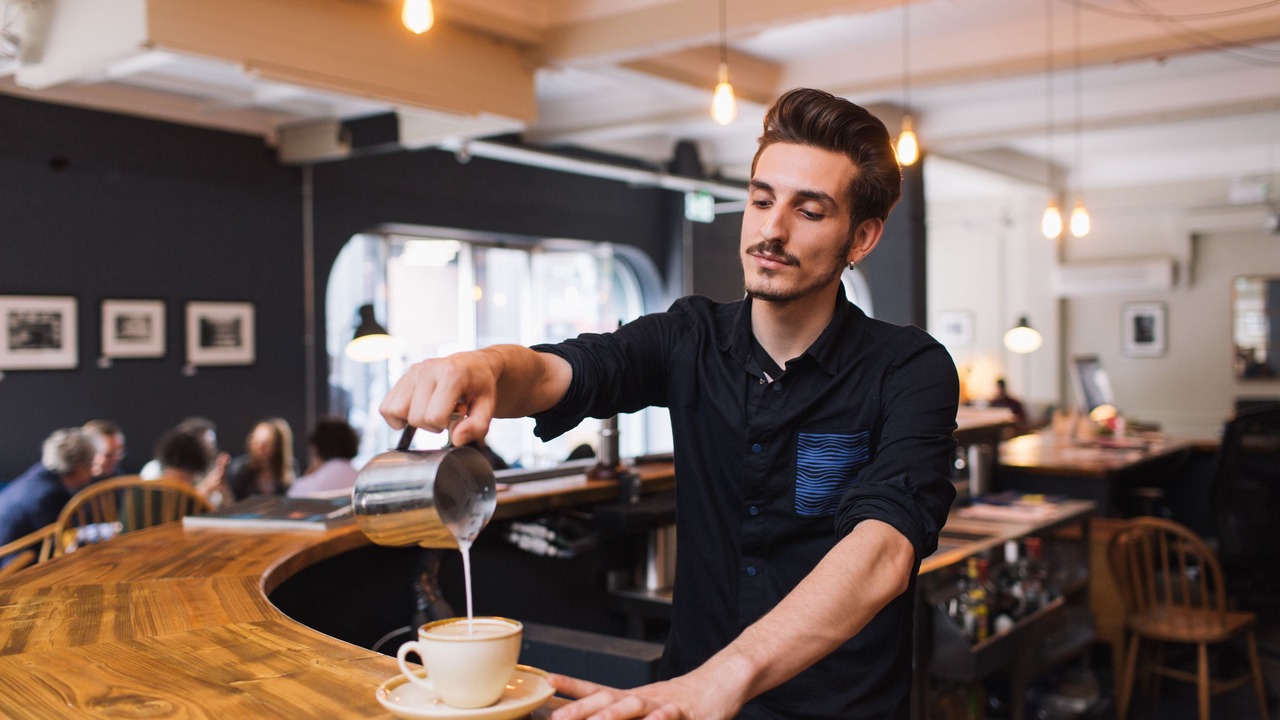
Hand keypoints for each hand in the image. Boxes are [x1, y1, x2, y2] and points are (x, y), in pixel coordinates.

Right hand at [379, 352, 498, 445]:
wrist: (475, 366)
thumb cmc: (481, 387)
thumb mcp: (488, 408)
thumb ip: (476, 427)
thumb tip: (456, 440)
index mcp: (451, 374)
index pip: (434, 416)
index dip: (446, 425)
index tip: (458, 415)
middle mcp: (428, 369)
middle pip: (415, 417)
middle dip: (432, 425)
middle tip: (447, 413)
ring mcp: (413, 371)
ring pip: (394, 411)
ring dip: (412, 420)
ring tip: (432, 411)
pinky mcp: (404, 376)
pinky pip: (386, 405)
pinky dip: (398, 416)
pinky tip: (417, 411)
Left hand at [547, 673, 739, 719]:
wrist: (720, 683)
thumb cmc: (681, 701)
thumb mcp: (645, 706)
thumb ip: (620, 711)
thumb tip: (591, 714)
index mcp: (631, 698)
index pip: (595, 690)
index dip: (571, 687)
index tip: (548, 683)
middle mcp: (642, 698)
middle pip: (607, 698)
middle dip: (580, 710)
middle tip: (557, 719)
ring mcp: (663, 704)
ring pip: (634, 706)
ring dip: (613, 713)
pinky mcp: (687, 713)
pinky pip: (670, 717)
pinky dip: (660, 719)